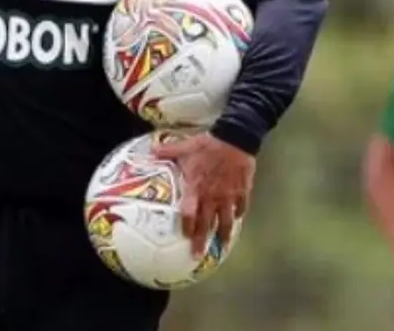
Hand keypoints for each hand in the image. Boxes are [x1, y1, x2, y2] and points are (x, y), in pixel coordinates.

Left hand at [153, 132, 254, 256]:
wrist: (235, 138)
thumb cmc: (207, 145)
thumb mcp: (184, 147)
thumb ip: (167, 152)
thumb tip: (151, 151)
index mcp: (196, 188)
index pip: (190, 213)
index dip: (187, 227)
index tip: (185, 238)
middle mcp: (212, 196)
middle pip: (207, 223)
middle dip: (202, 240)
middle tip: (197, 255)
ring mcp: (229, 196)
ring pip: (226, 220)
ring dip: (224, 234)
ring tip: (222, 246)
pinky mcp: (242, 191)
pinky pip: (240, 207)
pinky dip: (238, 215)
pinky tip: (236, 220)